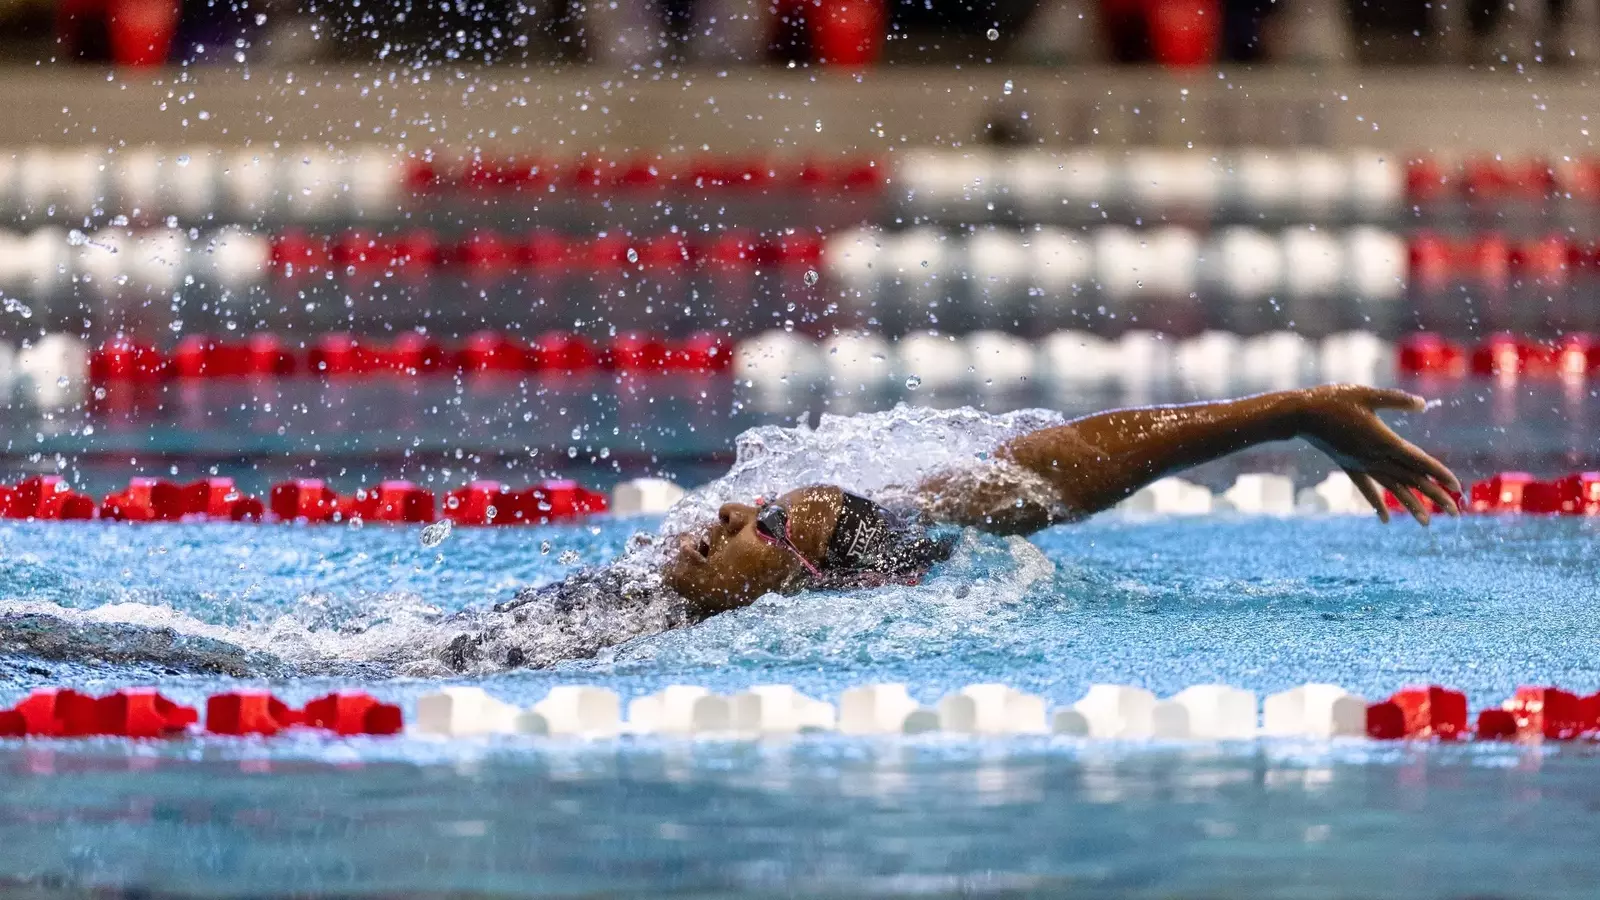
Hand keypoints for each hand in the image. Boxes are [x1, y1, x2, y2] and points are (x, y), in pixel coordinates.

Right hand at [1297, 385, 1460, 524]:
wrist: (1301, 414)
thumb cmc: (1334, 400)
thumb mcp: (1368, 394)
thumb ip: (1397, 400)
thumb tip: (1422, 405)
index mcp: (1384, 441)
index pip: (1418, 461)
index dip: (1439, 474)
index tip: (1457, 487)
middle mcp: (1375, 458)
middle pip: (1411, 480)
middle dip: (1434, 496)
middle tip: (1455, 512)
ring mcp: (1361, 464)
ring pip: (1392, 488)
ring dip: (1411, 505)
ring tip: (1427, 523)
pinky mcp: (1349, 466)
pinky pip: (1367, 488)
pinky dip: (1377, 504)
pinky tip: (1386, 519)